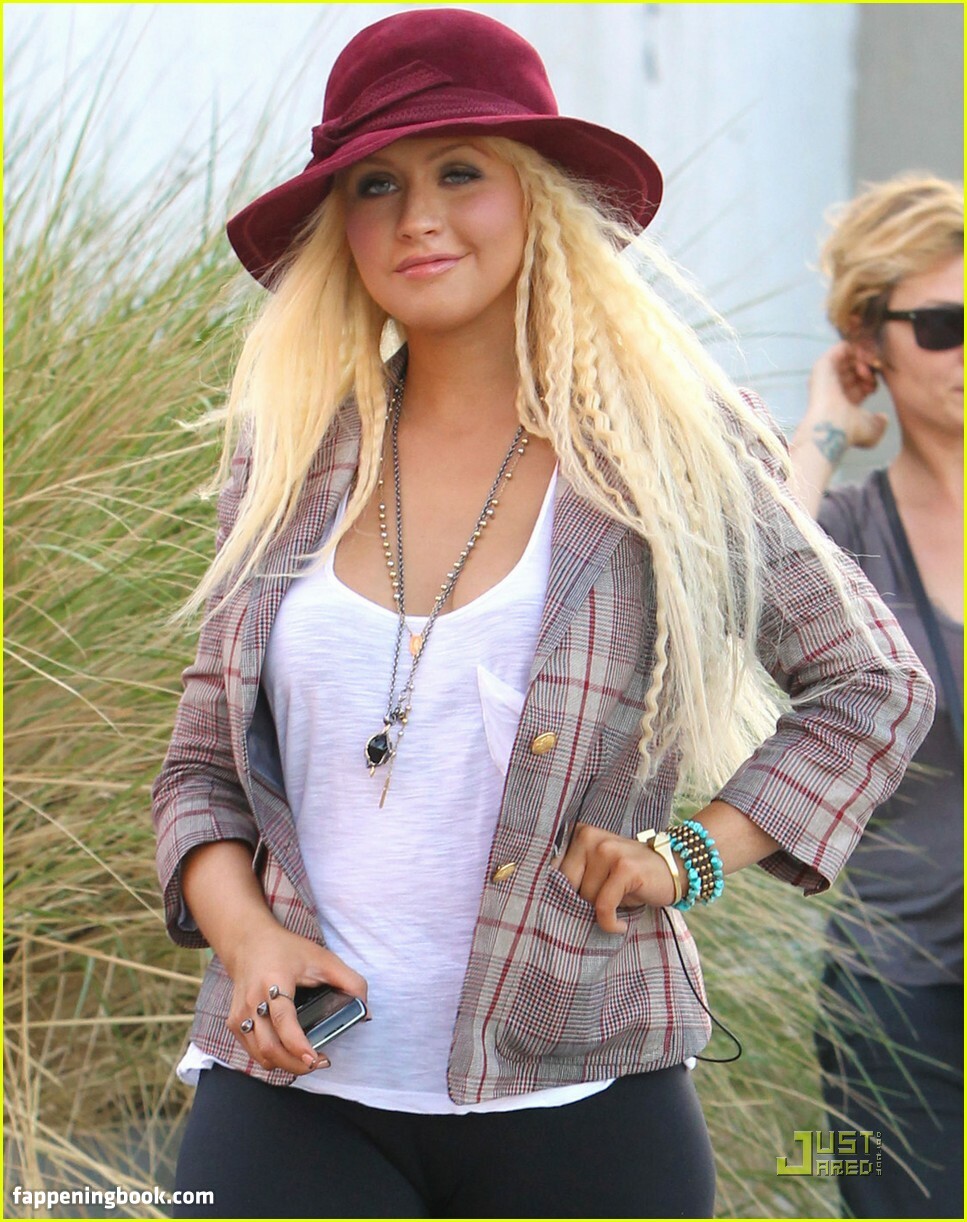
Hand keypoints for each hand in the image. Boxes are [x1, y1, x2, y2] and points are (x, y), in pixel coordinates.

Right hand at [224, 923, 368, 1074]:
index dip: (298, 1044)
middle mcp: (252, 1001)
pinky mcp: (234, 1023)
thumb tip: (365, 1009)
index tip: (314, 1058)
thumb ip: (349, 980)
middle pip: (269, 1047)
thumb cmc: (286, 950)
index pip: (283, 1020)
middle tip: (319, 1063)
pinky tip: (290, 1053)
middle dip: (296, 1064)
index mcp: (273, 981)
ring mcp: (240, 1014)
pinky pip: (253, 1052)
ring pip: (260, 1055)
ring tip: (308, 1060)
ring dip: (285, 1065)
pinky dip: (272, 1059)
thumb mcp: (322, 958)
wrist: (248, 942)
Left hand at [557, 822, 676, 932]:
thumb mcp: (597, 869)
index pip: (552, 871)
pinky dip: (609, 922)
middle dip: (580, 903)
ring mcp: (608, 850)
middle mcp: (590, 836)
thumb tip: (547, 900)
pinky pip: (603, 906)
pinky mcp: (624, 868)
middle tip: (599, 908)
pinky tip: (619, 925)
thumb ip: (574, 875)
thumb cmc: (628, 875)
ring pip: (586, 897)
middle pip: (566, 885)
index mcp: (579, 833)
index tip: (564, 907)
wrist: (673, 868)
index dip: (557, 894)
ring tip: (615, 908)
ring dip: (599, 912)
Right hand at [807, 342, 888, 452]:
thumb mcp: (873, 429)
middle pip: (855, 369)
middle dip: (869, 368)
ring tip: (870, 365)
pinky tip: (864, 358)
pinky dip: (857, 349)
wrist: (835, 427)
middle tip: (874, 374)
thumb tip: (883, 418)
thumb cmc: (851, 431)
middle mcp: (833, 388)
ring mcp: (827, 376)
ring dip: (864, 358)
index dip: (871, 381)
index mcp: (842, 402)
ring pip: (850, 357)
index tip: (875, 386)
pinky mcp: (823, 365)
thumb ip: (880, 422)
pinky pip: (843, 347)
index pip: (858, 384)